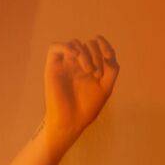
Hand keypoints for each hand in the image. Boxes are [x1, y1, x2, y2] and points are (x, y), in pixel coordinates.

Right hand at [42, 36, 118, 153]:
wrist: (70, 121)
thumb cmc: (87, 108)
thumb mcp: (106, 88)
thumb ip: (111, 70)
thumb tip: (109, 54)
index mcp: (91, 68)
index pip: (98, 48)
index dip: (105, 46)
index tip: (109, 55)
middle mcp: (78, 64)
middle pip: (88, 45)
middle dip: (96, 54)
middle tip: (97, 73)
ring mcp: (65, 64)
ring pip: (75, 43)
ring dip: (85, 53)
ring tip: (89, 71)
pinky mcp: (53, 66)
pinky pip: (55, 47)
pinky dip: (66, 47)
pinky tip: (75, 55)